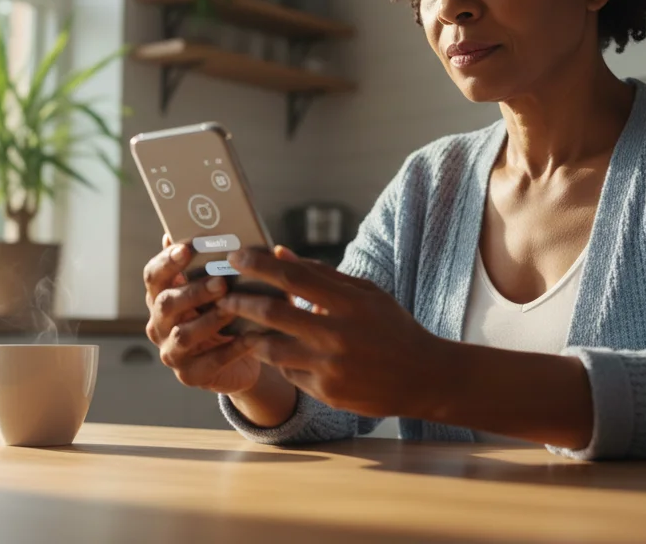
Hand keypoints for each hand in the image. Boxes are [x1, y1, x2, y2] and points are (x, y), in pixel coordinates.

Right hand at [143, 234, 259, 394]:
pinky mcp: (190, 376)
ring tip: (232, 309)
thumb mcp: (218, 287)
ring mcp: (171, 352)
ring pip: (183, 335)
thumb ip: (210, 262)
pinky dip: (231, 349)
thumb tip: (213, 228)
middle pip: (165, 304)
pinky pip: (210, 362)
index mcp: (162, 296)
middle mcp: (159, 324)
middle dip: (193, 291)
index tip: (187, 247)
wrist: (241, 358)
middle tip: (220, 282)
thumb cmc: (226, 312)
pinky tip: (251, 338)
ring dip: (209, 320)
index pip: (153, 276)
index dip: (167, 261)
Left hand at [219, 246, 442, 417]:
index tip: (236, 257)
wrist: (423, 377)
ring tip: (239, 323)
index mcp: (350, 302)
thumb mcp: (366, 293)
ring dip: (250, 334)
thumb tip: (279, 253)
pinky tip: (274, 350)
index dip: (258, 265)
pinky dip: (278, 359)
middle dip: (240, 300)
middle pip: (273, 312)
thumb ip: (322, 274)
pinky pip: (288, 373)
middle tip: (223, 293)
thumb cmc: (392, 328)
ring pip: (271, 348)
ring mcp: (330, 367)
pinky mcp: (326, 393)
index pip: (293, 276)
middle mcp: (338, 334)